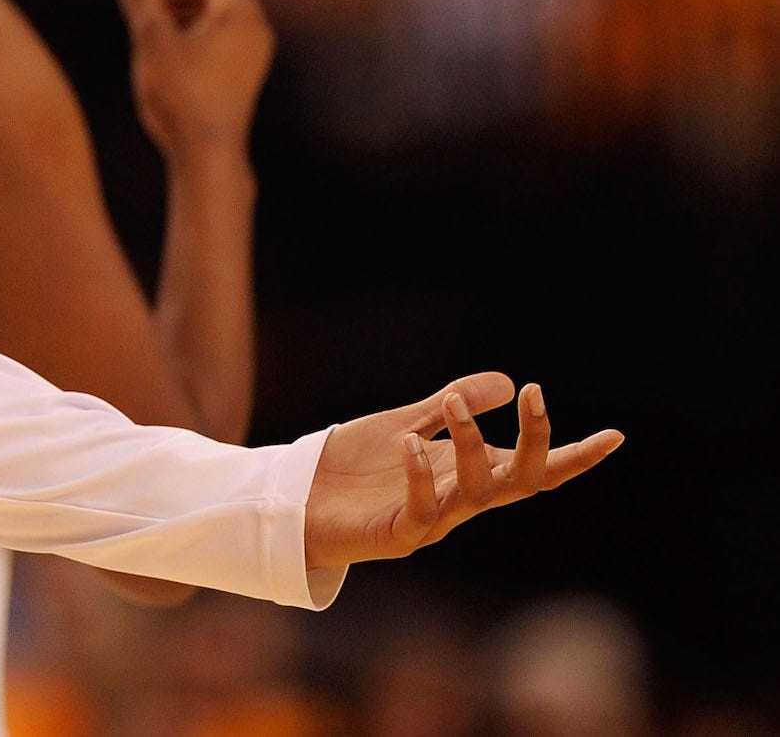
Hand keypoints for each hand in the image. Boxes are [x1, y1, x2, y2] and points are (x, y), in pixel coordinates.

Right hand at [118, 0, 273, 161]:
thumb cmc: (182, 99)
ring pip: (216, 8)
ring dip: (179, 1)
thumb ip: (143, 4)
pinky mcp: (239, 72)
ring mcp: (250, 53)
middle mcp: (254, 30)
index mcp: (241, 16)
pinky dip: (187, 23)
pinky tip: (159, 38)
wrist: (207, 156)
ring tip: (143, 11)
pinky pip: (216, 31)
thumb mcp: (154, 44)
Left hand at [304, 374, 621, 571]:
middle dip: (536, 441)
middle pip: (522, 480)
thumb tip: (506, 381)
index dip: (574, 455)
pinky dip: (421, 475)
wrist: (299, 502)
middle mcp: (462, 499)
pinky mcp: (400, 534)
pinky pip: (424, 509)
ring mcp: (435, 520)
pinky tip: (410, 442)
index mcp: (470, 474)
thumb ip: (452, 408)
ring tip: (448, 400)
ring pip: (477, 492)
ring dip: (470, 444)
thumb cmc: (356, 469)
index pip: (535, 468)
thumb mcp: (406, 422)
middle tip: (534, 394)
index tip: (614, 435)